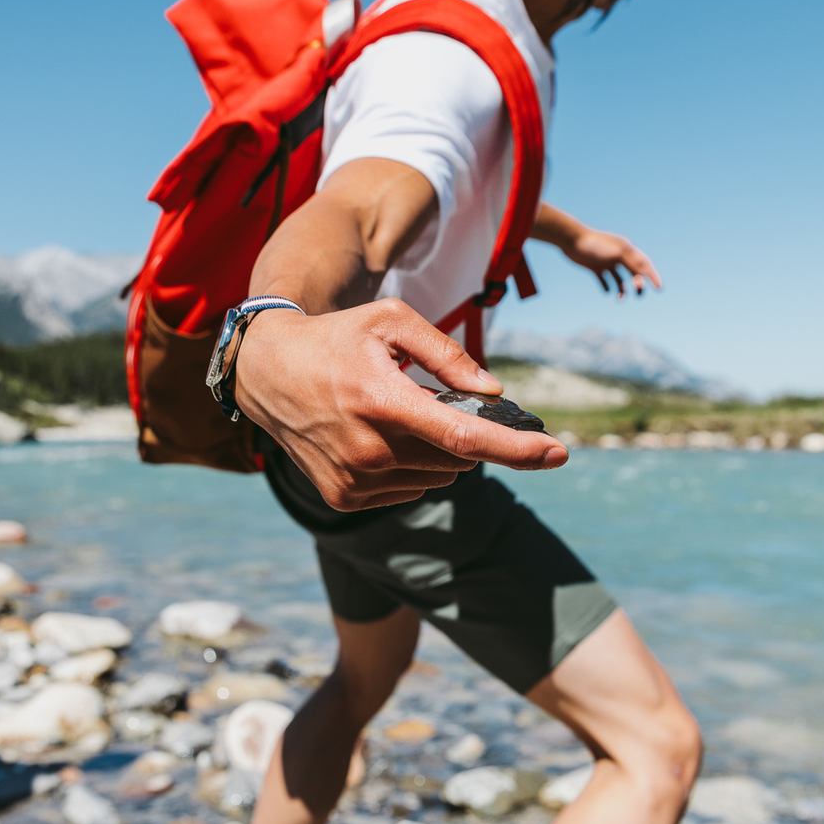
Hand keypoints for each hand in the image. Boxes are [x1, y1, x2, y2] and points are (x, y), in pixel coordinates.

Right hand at [234, 298, 568, 511]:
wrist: (264, 372)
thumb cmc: (336, 338)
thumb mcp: (392, 324)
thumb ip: (448, 356)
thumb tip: (494, 392)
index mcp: (382, 401)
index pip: (464, 435)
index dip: (516, 449)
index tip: (559, 453)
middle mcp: (368, 449)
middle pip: (457, 457)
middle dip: (464, 433)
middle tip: (431, 399)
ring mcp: (354, 481)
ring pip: (436, 477)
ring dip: (438, 451)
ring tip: (395, 414)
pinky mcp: (343, 499)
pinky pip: (408, 490)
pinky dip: (412, 467)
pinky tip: (378, 436)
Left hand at [562, 228, 662, 296]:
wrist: (571, 240)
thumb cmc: (595, 244)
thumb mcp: (617, 253)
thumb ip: (631, 262)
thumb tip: (644, 273)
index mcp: (626, 250)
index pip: (644, 264)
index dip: (653, 276)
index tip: (659, 289)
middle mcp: (618, 256)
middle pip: (633, 273)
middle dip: (638, 285)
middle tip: (638, 295)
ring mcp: (606, 261)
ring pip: (619, 278)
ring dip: (622, 289)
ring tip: (619, 298)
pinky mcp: (594, 266)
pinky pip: (604, 279)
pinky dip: (607, 286)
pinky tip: (606, 291)